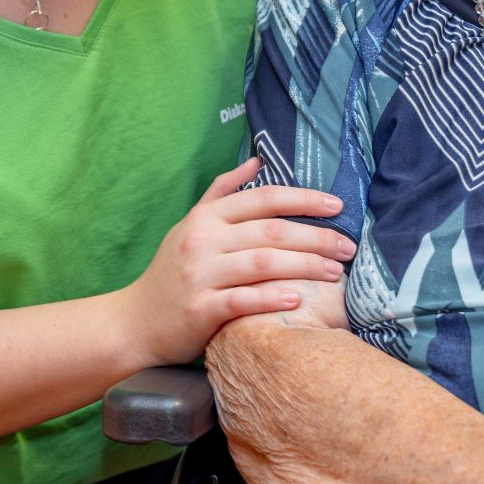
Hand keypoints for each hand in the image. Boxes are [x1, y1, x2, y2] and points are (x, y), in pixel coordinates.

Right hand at [121, 158, 356, 363]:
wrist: (135, 321)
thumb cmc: (171, 272)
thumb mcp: (190, 224)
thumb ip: (222, 192)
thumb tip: (256, 162)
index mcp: (206, 217)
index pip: (264, 198)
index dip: (304, 199)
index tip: (337, 206)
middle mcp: (203, 240)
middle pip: (271, 231)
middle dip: (316, 237)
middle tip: (348, 247)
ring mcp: (201, 275)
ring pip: (263, 263)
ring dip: (305, 266)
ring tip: (335, 272)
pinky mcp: (200, 310)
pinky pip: (243, 299)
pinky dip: (272, 297)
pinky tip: (299, 299)